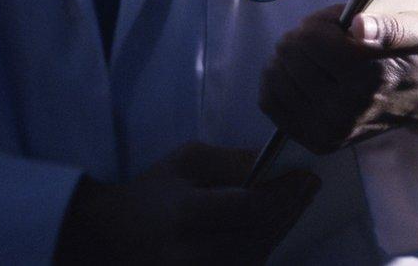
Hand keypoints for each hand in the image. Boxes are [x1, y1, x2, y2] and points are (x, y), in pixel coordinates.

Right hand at [55, 142, 320, 263]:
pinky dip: (261, 247)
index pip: (251, 207)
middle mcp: (194, 254)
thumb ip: (232, 161)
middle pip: (260, 235)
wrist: (109, 238)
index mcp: (188, 215)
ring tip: (295, 203)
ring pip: (257, 256)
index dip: (284, 193)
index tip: (307, 175)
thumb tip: (276, 164)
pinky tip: (271, 226)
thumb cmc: (151, 193)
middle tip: (309, 187)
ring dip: (280, 229)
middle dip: (290, 209)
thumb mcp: (187, 161)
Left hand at [259, 5, 417, 154]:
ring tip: (317, 58)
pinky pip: (270, 100)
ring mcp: (329, 131)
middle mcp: (348, 112)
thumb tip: (359, 27)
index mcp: (373, 79)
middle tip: (329, 41)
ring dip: (290, 58)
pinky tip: (303, 75)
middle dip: (305, 37)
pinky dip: (279, 81)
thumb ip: (392, 26)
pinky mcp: (315, 141)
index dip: (322, 22)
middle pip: (289, 54)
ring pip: (275, 76)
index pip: (310, 38)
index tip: (340, 25)